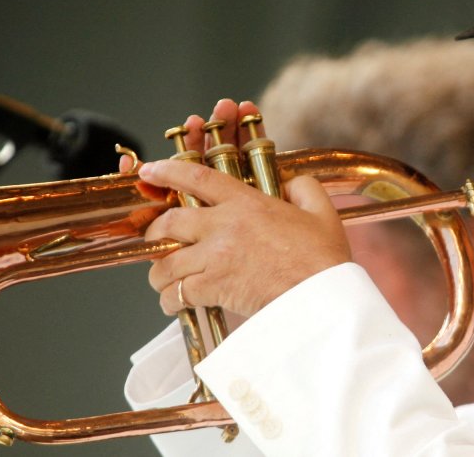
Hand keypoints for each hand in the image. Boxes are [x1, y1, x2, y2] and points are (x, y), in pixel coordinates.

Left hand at [142, 99, 350, 316]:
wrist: (321, 297)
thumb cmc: (323, 259)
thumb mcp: (321, 212)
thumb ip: (304, 188)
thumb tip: (291, 183)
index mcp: (247, 203)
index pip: (197, 178)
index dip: (168, 171)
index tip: (150, 171)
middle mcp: (224, 225)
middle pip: (170, 222)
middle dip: (155, 232)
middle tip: (156, 239)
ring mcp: (216, 257)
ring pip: (166, 262)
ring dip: (160, 273)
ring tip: (165, 280)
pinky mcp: (214, 287)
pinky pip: (177, 292)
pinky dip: (170, 300)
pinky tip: (175, 303)